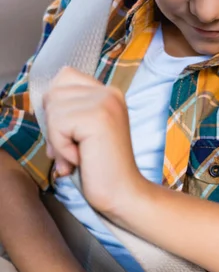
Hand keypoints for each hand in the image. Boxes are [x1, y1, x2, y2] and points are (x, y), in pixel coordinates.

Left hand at [43, 66, 138, 213]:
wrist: (123, 194)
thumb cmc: (101, 169)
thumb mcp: (83, 132)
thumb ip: (68, 112)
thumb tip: (42, 104)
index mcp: (109, 93)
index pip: (64, 77)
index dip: (57, 107)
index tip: (71, 136)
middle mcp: (109, 92)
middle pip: (54, 93)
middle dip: (54, 127)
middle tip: (73, 152)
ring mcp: (105, 102)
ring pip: (53, 109)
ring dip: (58, 140)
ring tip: (79, 158)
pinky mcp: (98, 117)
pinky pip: (58, 125)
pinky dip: (62, 148)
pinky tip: (81, 160)